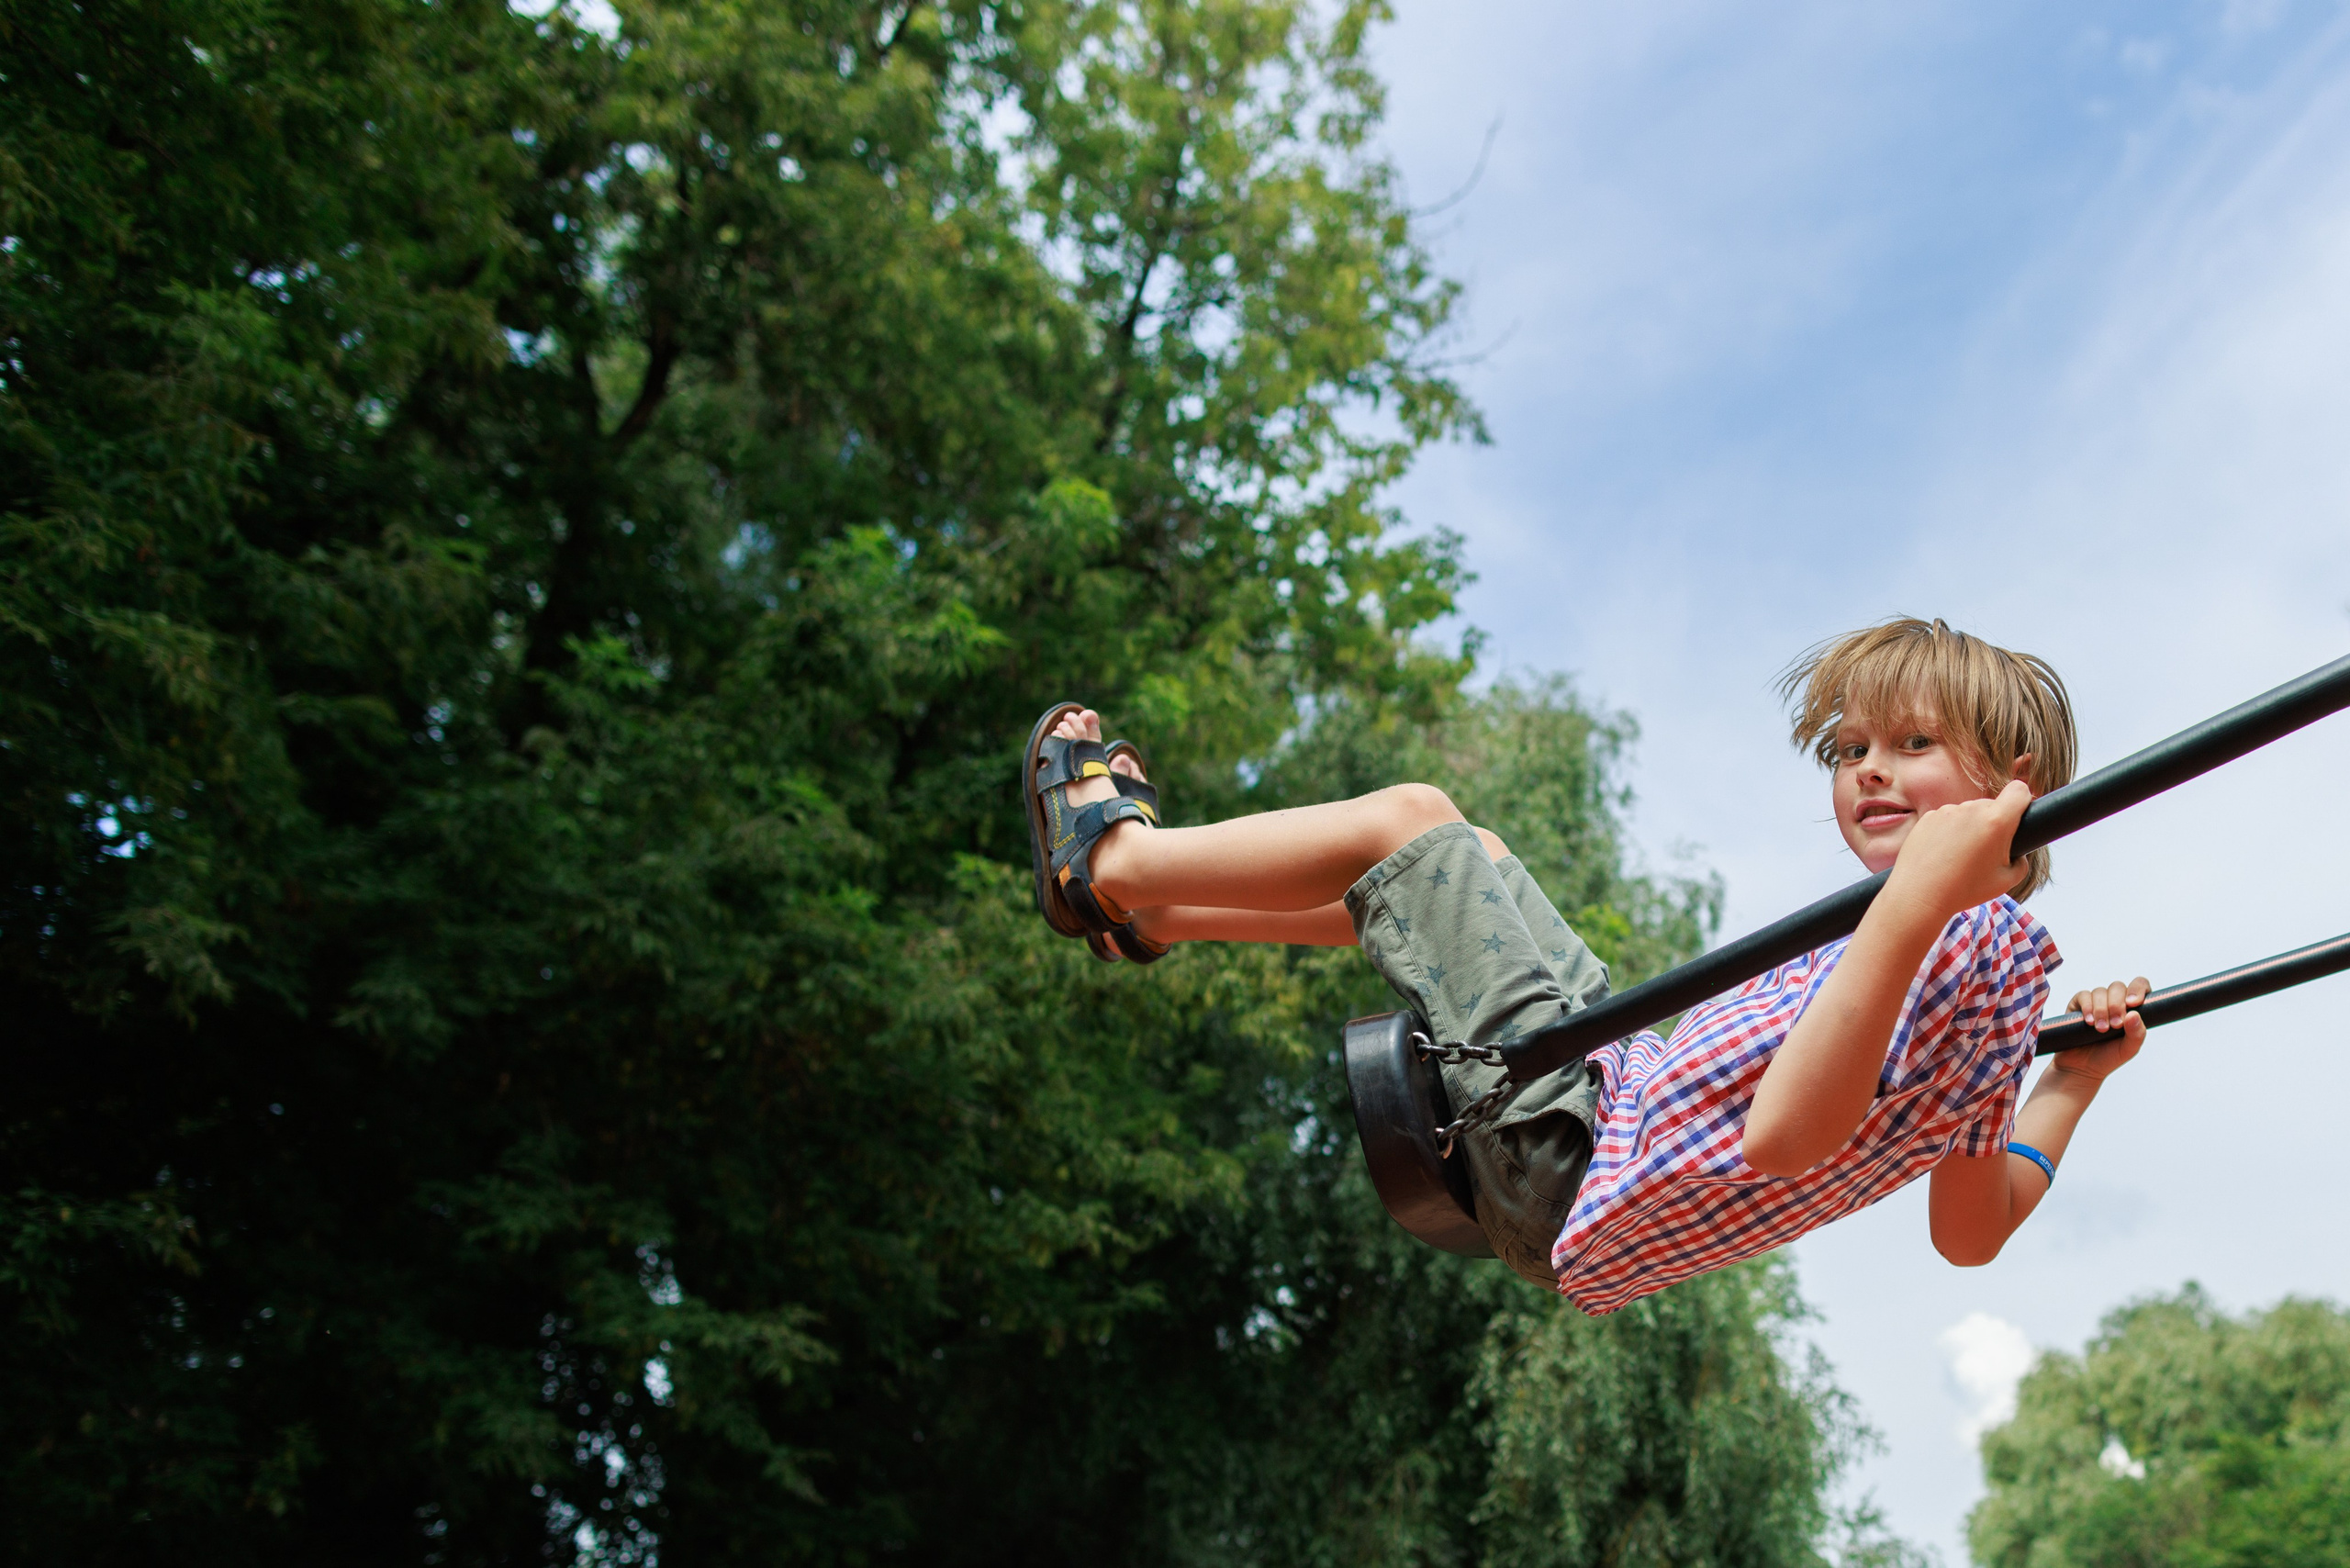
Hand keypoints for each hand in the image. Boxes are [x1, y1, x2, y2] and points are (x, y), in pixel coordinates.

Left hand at [1885, 779, 2032, 920]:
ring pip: (1968, 812)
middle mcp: (1971, 809)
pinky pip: (1947, 819)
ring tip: (1960, 856)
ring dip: (1970, 826)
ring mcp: (1947, 811)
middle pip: (1992, 805)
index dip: (2022, 800)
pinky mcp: (1928, 817)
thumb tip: (2017, 854)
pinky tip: (1943, 853)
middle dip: (1994, 822)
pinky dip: (1949, 831)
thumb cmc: (1965, 890)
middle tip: (1985, 851)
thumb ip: (2020, 862)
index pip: (2019, 790)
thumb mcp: (2007, 881)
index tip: (2018, 815)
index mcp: (1996, 821)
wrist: (1919, 895)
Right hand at [2054, 975, 2148, 1080]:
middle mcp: (2114, 1001)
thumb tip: (2134, 1014)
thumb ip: (2137, 1033)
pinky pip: (2084, 996)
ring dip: (2102, 1010)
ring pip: (2100, 991)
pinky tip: (2089, 1022)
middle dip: (2117, 1005)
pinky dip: (2087, 1007)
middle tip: (2115, 1025)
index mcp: (2132, 1008)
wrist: (2081, 1067)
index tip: (2133, 1004)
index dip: (2138, 989)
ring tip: (2100, 1029)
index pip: (2139, 986)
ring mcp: (2096, 1001)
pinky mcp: (2078, 1004)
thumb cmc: (2108, 1057)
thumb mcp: (2129, 1049)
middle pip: (2118, 987)